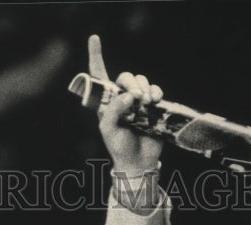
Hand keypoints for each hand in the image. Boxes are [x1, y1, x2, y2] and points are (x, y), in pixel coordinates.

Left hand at [88, 35, 163, 174]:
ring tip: (145, 103)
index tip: (94, 38)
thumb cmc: (118, 147)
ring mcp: (137, 101)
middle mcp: (121, 98)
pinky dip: (156, 92)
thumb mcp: (109, 129)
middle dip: (132, 83)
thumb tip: (128, 96)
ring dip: (144, 88)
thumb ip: (114, 110)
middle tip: (136, 99)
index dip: (96, 56)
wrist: (138, 161)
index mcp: (106, 102)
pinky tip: (155, 101)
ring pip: (141, 80)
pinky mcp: (152, 106)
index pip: (99, 75)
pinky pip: (155, 89)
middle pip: (126, 77)